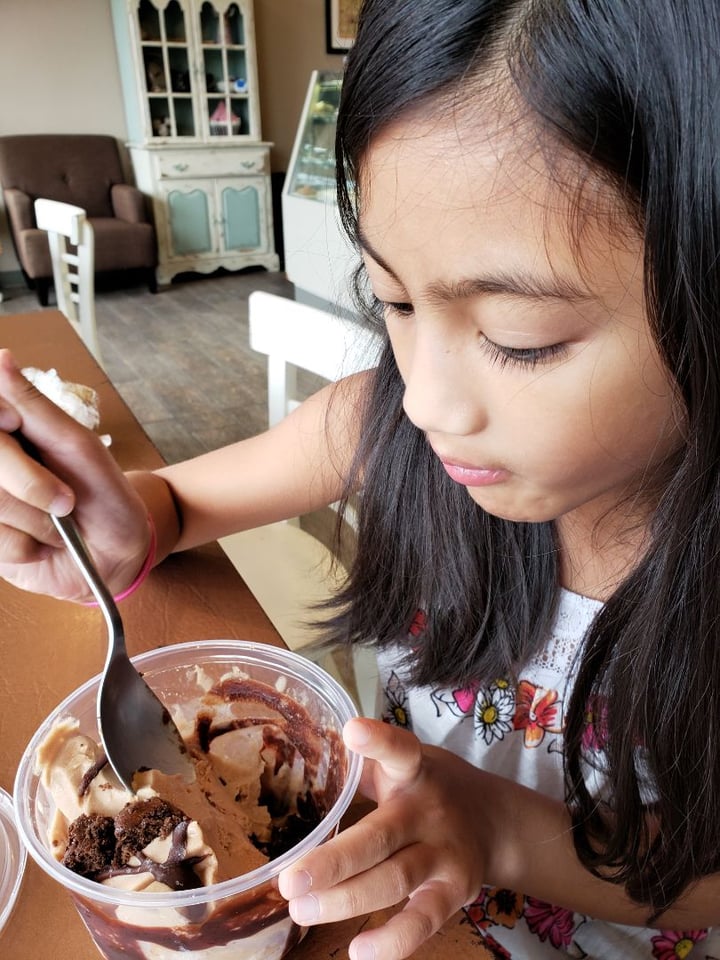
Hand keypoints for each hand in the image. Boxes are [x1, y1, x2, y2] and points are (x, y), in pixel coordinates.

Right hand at [0, 350, 149, 600]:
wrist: (117, 553)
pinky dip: (24, 547)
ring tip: (57, 524)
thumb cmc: (103, 494)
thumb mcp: (78, 446)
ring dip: (34, 522)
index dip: (5, 436)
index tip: (16, 425)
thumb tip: (1, 357)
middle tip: (66, 500)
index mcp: (7, 432)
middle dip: (31, 486)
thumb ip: (33, 407)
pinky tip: (40, 545)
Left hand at [278, 717, 486, 959]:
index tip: (352, 731)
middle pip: (381, 837)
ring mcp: (444, 853)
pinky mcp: (455, 891)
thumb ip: (363, 767)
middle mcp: (429, 810)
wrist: (494, 820)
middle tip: (289, 881)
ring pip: (394, 880)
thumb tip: (301, 761)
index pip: (399, 750)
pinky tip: (359, 951)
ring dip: (346, 900)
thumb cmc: (429, 787)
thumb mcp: (403, 766)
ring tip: (302, 911)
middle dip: (334, 862)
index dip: (377, 742)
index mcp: (413, 769)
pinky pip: (424, 920)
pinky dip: (393, 940)